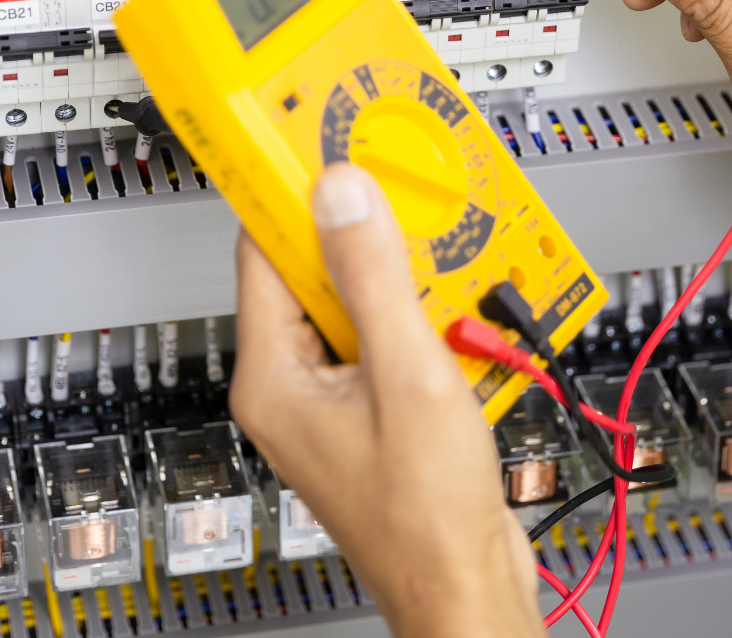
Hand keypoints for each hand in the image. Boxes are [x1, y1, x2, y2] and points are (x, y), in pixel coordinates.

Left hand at [229, 163, 543, 637]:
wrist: (468, 587)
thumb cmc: (423, 516)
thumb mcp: (407, 375)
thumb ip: (374, 277)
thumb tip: (342, 195)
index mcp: (272, 375)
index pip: (264, 250)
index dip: (297, 194)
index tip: (323, 143)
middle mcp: (292, 386)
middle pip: (318, 272)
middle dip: (369, 237)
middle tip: (406, 197)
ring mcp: (334, 400)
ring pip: (362, 304)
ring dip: (411, 282)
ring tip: (450, 268)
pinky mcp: (375, 412)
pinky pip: (393, 341)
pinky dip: (430, 322)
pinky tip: (466, 321)